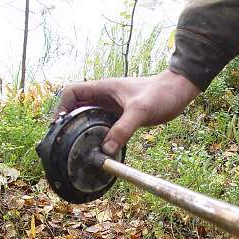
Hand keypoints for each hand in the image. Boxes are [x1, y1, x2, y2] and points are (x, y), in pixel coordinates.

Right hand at [55, 70, 200, 154]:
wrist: (179, 92)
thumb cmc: (161, 94)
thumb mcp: (141, 111)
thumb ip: (123, 128)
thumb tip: (106, 150)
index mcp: (104, 89)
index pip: (72, 93)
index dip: (62, 107)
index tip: (59, 126)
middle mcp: (106, 97)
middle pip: (78, 107)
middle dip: (69, 122)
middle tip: (65, 142)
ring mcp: (114, 106)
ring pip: (91, 117)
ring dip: (84, 130)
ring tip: (79, 148)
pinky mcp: (123, 115)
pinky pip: (105, 125)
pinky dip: (100, 135)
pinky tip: (102, 148)